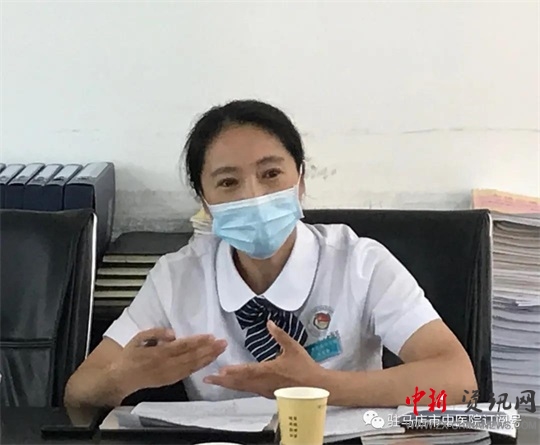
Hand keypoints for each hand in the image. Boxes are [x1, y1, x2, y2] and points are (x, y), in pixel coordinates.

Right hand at [112, 328, 226, 395]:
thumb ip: (155, 333)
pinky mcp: (169, 381)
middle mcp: (166, 365)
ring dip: (207, 358)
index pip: (182, 346)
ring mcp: (169, 375)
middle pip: (191, 357)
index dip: (197, 342)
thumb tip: (173, 333)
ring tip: (220, 350)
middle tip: (223, 343)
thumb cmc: (130, 355)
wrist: (120, 378)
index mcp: (158, 353)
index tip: (210, 336)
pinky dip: (199, 367)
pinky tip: (208, 361)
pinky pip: (187, 373)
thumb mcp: (138, 338)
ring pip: (192, 366)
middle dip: (208, 350)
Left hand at [203, 321, 322, 397]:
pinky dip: (239, 387)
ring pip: (243, 388)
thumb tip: (269, 322)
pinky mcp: (268, 394)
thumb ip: (280, 334)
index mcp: (269, 370)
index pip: (248, 371)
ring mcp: (265, 390)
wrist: (316, 387)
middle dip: (223, 381)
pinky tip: (234, 385)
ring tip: (216, 382)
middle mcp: (264, 383)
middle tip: (207, 379)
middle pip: (240, 383)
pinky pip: (250, 390)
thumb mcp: (293, 347)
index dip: (234, 371)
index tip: (220, 371)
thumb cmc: (305, 367)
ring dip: (229, 385)